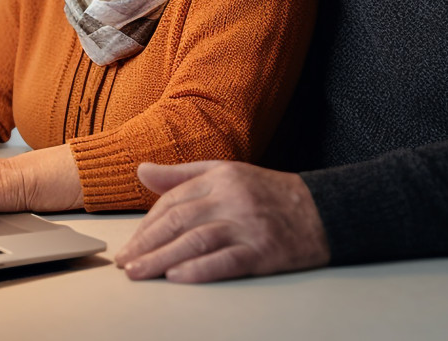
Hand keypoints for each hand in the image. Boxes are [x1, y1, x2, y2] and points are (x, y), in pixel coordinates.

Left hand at [114, 160, 330, 282]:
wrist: (321, 211)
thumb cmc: (269, 193)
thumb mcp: (226, 172)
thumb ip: (182, 174)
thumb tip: (142, 170)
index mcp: (220, 177)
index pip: (172, 200)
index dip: (146, 224)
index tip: (130, 243)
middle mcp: (232, 198)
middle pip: (178, 220)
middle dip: (146, 244)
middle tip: (125, 262)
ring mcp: (248, 224)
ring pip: (195, 241)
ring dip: (162, 259)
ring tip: (140, 273)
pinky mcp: (263, 250)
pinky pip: (225, 260)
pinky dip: (199, 270)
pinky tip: (177, 277)